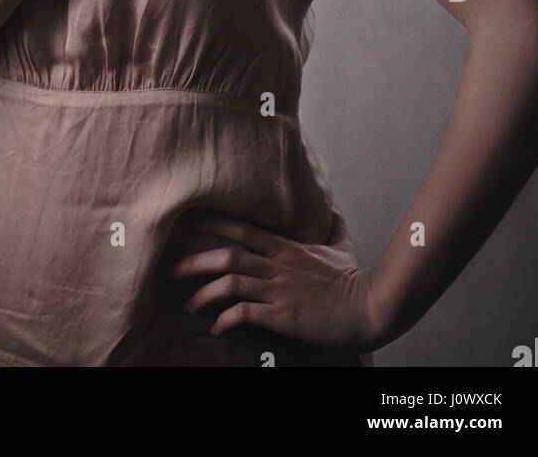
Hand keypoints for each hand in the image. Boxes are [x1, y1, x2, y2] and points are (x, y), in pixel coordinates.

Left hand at [164, 208, 379, 352]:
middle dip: (192, 260)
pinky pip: (245, 313)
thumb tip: (331, 209)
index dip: (210, 223)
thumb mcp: (341, 246)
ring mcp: (279, 289)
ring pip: (230, 282)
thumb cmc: (354, 280)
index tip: (183, 221)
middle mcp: (276, 264)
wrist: (370, 308)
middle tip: (167, 268)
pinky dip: (226, 319)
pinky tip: (216, 328)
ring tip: (187, 304)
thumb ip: (332, 227)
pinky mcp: (283, 315)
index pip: (240, 229)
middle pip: (225, 254)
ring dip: (203, 293)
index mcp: (285, 246)